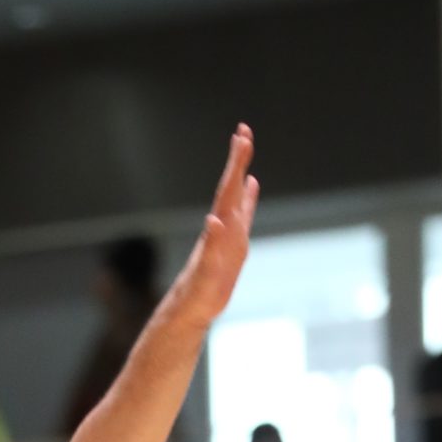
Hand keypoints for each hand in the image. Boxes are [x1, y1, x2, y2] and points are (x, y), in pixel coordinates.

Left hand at [170, 126, 259, 329]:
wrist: (190, 310)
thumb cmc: (197, 294)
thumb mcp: (206, 271)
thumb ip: (211, 246)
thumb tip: (215, 220)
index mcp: (219, 229)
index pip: (228, 189)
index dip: (236, 163)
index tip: (241, 136)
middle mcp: (223, 226)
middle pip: (232, 186)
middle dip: (239, 159)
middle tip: (244, 131)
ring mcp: (229, 234)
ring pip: (238, 197)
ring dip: (242, 174)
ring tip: (246, 153)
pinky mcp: (233, 246)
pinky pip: (243, 216)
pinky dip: (248, 199)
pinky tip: (251, 188)